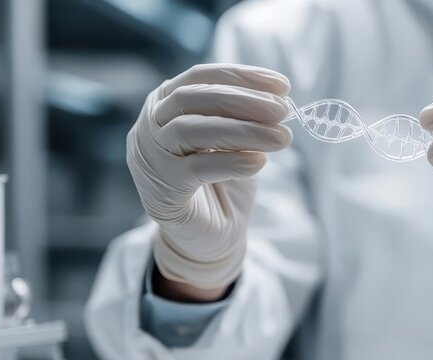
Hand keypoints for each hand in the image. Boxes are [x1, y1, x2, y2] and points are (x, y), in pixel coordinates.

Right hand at [127, 63, 291, 289]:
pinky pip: (196, 169)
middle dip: (242, 100)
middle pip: (191, 99)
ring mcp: (150, 158)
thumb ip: (244, 116)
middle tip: (283, 111)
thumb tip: (278, 100)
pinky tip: (260, 162)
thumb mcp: (232, 139)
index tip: (282, 86)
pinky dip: (232, 162)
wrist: (208, 235)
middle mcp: (150, 125)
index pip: (200, 77)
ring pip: (190, 131)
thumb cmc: (221, 179)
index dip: (242, 77)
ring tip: (281, 138)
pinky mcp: (162, 192)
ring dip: (243, 131)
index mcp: (166, 103)